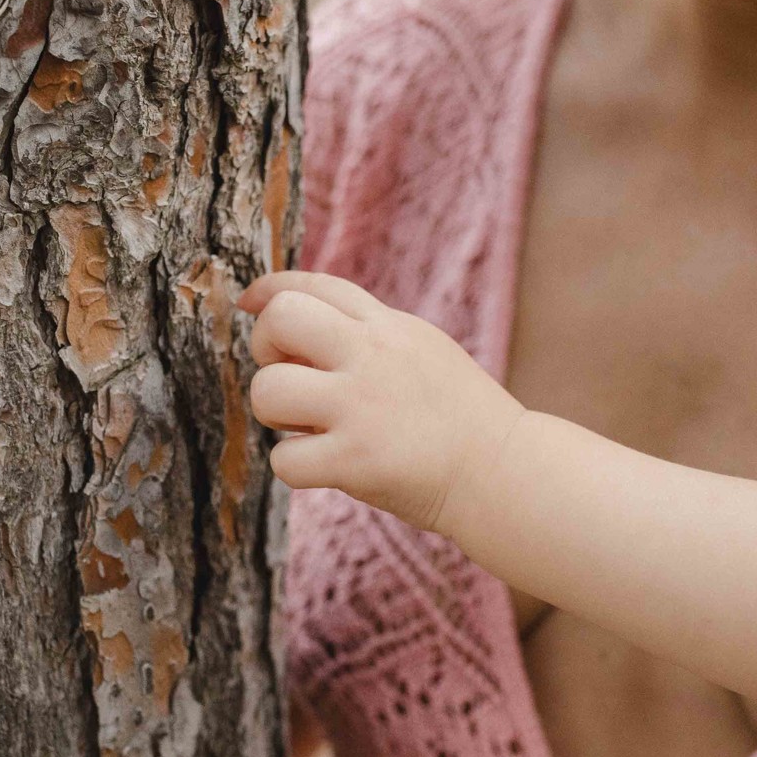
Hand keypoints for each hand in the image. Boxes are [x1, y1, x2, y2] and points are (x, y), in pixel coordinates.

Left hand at [237, 270, 523, 533]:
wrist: (504, 471)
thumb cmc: (462, 418)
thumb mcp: (424, 349)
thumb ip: (371, 332)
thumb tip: (304, 323)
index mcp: (389, 326)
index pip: (316, 285)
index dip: (271, 289)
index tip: (252, 301)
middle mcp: (372, 356)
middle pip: (281, 319)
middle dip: (266, 347)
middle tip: (292, 378)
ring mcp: (362, 407)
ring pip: (268, 391)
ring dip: (276, 414)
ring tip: (312, 428)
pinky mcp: (355, 460)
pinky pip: (284, 459)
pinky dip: (296, 466)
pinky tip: (326, 466)